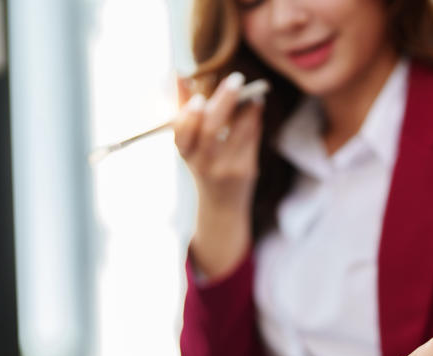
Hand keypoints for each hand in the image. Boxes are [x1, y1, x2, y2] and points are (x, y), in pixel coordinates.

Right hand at [174, 72, 263, 278]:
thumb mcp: (190, 143)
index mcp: (186, 153)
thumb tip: (176, 74)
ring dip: (247, 109)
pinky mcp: (245, 171)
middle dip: (223, 102)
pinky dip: (255, 119)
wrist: (222, 206)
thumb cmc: (203, 165)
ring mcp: (225, 169)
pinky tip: (256, 105)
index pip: (181, 134)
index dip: (188, 116)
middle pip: (211, 131)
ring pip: (238, 133)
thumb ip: (184, 109)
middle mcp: (203, 163)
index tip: (198, 98)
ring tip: (253, 93)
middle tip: (236, 79)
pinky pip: (252, 139)